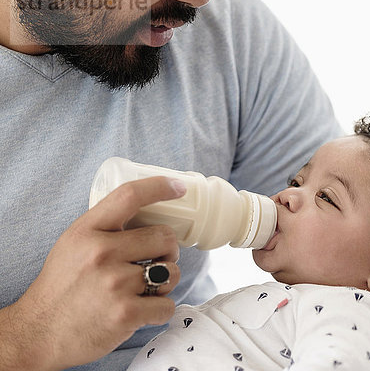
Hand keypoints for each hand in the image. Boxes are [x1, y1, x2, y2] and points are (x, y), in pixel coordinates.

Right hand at [2, 177, 185, 369]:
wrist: (39, 334)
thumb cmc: (62, 287)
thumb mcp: (73, 244)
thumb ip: (105, 228)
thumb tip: (148, 214)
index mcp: (87, 230)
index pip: (129, 195)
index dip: (160, 186)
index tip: (179, 187)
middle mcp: (101, 252)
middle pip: (165, 236)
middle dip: (168, 250)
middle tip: (156, 261)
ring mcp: (115, 283)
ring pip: (171, 271)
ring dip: (165, 282)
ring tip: (144, 290)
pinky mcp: (125, 313)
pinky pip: (167, 305)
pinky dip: (159, 310)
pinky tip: (141, 312)